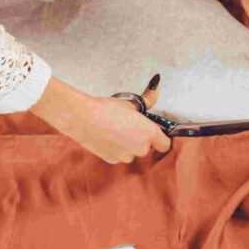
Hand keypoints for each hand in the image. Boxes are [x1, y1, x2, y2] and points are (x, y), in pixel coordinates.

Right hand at [31, 74, 171, 163]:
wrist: (84, 119)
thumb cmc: (108, 109)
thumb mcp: (130, 103)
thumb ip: (147, 99)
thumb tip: (156, 89)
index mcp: (149, 133)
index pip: (165, 144)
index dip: (160, 138)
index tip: (153, 131)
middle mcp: (141, 148)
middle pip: (147, 147)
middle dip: (141, 139)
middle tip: (129, 125)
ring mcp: (126, 156)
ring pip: (132, 152)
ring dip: (128, 145)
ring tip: (116, 130)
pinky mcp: (113, 160)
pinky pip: (119, 155)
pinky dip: (116, 149)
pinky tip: (107, 137)